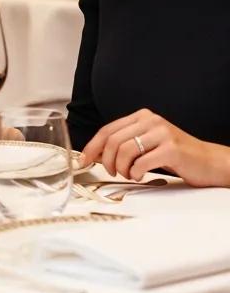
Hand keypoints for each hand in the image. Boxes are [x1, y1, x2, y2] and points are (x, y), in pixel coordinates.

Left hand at [80, 109, 229, 186]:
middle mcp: (150, 121)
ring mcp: (162, 133)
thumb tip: (96, 154)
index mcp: (141, 116)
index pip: (108, 130)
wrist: (209, 161)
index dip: (92, 146)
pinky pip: (141, 162)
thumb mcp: (148, 143)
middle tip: (112, 172)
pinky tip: (140, 176)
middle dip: (106, 160)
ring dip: (122, 168)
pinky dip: (136, 173)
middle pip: (113, 140)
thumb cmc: (176, 155)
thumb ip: (126, 143)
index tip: (84, 160)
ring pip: (124, 151)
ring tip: (130, 175)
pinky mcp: (172, 149)